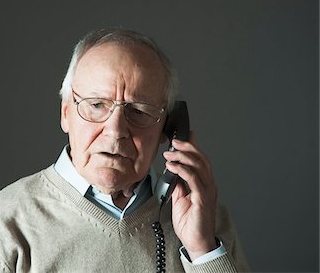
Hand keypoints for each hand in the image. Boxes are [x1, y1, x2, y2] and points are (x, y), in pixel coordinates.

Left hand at [163, 131, 217, 260]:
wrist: (196, 243)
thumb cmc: (190, 224)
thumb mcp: (180, 199)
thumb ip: (178, 185)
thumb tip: (171, 172)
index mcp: (204, 185)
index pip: (200, 161)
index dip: (193, 147)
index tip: (183, 137)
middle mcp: (208, 186)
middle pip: (201, 159)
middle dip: (188, 147)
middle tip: (174, 141)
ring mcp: (207, 192)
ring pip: (199, 166)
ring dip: (183, 156)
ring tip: (170, 153)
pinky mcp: (202, 199)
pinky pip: (194, 179)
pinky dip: (182, 170)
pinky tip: (172, 167)